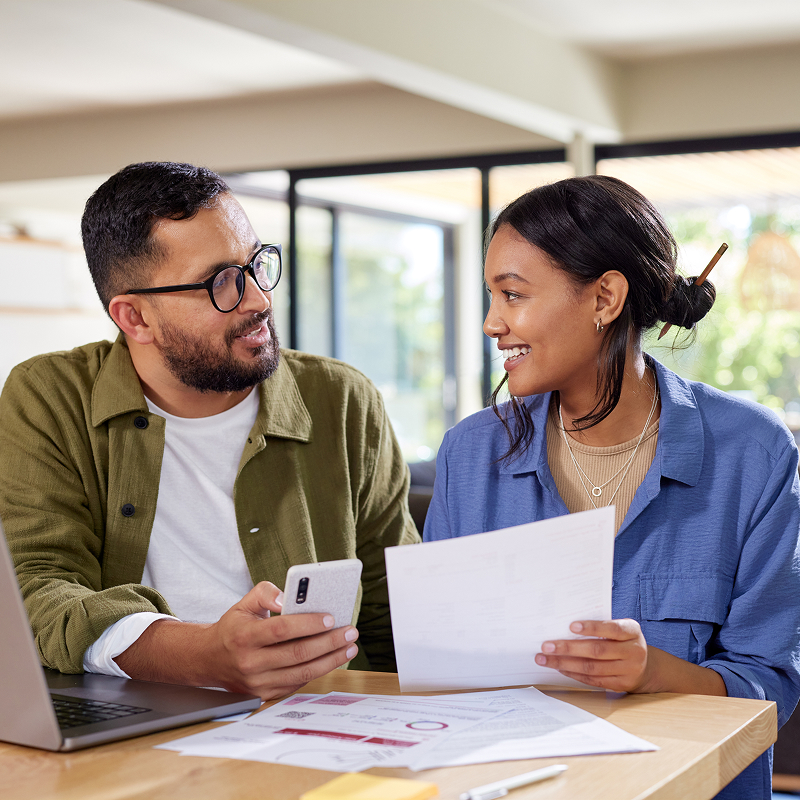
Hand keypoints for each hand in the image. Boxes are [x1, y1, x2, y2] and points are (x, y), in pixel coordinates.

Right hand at [115, 582, 359, 699]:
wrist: (209, 660)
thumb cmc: (232, 628)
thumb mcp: (243, 604)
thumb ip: (265, 593)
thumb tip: (286, 598)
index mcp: (243, 637)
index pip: (281, 630)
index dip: (308, 624)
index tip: (331, 617)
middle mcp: (250, 663)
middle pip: (297, 653)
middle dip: (329, 642)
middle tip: (350, 631)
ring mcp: (258, 682)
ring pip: (302, 672)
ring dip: (331, 660)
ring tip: (350, 647)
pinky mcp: (266, 694)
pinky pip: (298, 683)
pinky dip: (319, 670)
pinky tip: (333, 658)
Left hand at [535, 619, 651, 692]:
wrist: (646, 666)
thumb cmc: (624, 641)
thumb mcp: (620, 628)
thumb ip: (601, 626)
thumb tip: (565, 626)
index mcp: (632, 631)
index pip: (612, 629)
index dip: (592, 628)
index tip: (571, 626)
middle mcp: (634, 651)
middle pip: (597, 650)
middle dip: (568, 648)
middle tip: (547, 646)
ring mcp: (628, 670)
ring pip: (592, 668)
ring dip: (565, 663)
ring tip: (545, 659)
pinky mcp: (620, 685)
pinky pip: (593, 680)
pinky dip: (574, 674)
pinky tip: (560, 668)